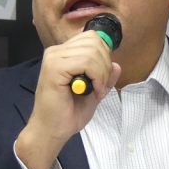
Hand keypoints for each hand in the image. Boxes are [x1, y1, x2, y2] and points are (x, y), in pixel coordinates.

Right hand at [15, 30, 121, 168]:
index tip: (102, 77)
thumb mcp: (94, 92)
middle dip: (105, 64)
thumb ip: (104, 77)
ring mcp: (54, 58)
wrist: (51, 131)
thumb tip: (117, 65)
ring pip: (92, 51)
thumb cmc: (67, 114)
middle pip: (94, 41)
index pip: (91, 38)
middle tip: (100, 86)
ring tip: (96, 90)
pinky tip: (92, 91)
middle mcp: (56, 51)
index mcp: (64, 53)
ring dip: (101, 72)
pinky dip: (96, 77)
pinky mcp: (54, 68)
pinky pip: (85, 62)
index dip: (104, 55)